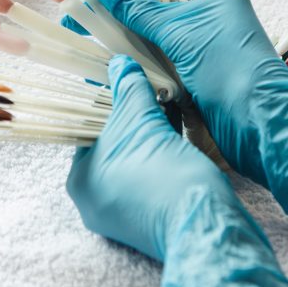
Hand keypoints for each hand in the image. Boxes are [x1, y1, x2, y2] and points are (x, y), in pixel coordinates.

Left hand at [67, 56, 287, 286]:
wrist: (207, 223)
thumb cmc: (165, 173)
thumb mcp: (143, 120)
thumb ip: (129, 88)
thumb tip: (119, 62)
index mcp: (80, 180)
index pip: (88, 128)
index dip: (109, 99)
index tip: (125, 78)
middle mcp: (94, 201)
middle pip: (112, 144)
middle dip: (134, 116)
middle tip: (149, 88)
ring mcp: (122, 214)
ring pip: (133, 159)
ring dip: (150, 133)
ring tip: (166, 103)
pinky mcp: (151, 217)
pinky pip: (148, 175)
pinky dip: (160, 153)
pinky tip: (176, 128)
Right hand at [82, 0, 287, 219]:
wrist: (260, 124)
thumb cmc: (228, 67)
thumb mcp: (179, 31)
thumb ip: (139, 9)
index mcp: (215, 0)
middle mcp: (211, 25)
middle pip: (157, 18)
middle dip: (125, 23)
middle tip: (85, 26)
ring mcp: (203, 57)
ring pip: (156, 48)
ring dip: (130, 52)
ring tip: (90, 50)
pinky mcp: (196, 86)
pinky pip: (161, 73)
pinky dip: (141, 74)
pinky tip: (112, 75)